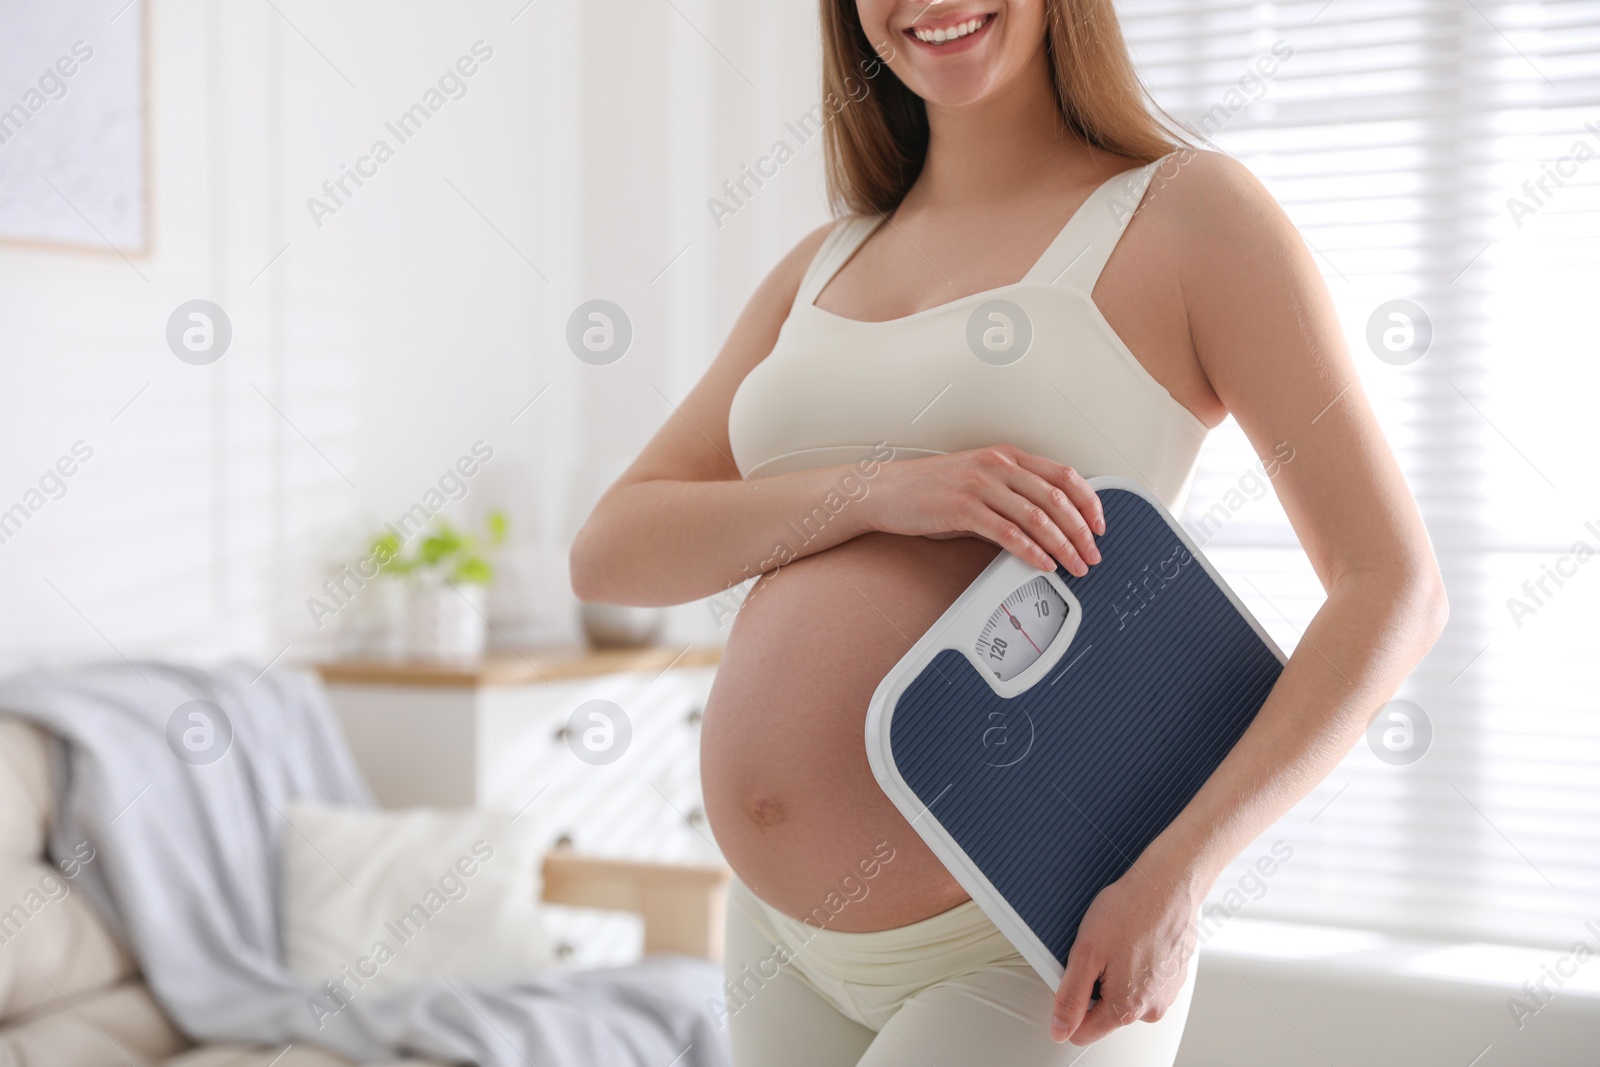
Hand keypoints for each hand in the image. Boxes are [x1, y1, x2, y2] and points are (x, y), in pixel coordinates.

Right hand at [862, 445, 1105, 575]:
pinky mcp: (964, 508)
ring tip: (1075, 566)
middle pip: (1057, 498)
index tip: (1100, 525)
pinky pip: (1009, 533)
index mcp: (1006, 456)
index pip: (1064, 475)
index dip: (1090, 501)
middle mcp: (998, 465)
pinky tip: (1043, 565)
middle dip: (1082, 531)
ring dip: (1063, 546)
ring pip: (1038, 517)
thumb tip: (1046, 526)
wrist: (885, 491)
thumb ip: (1011, 498)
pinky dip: (1032, 552)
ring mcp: (981, 485)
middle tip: (1093, 554)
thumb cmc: (929, 490)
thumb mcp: (978, 484)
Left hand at [1050, 865, 1200, 1044]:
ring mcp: (1166, 994)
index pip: (1084, 1032)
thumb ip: (1070, 997)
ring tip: (1119, 941)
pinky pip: (1145, 981)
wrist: (1168, 885)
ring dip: (1116, 974)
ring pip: (1125, 995)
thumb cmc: (1129, 911)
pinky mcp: (1175, 977)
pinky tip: (1134, 939)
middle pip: (1106, 1013)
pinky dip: (1135, 964)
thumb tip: (1059, 1029)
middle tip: (1098, 952)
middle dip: (1095, 986)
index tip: (1073, 977)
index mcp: (1127, 1008)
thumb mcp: (1086, 953)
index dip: (1069, 1007)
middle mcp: (1151, 1009)